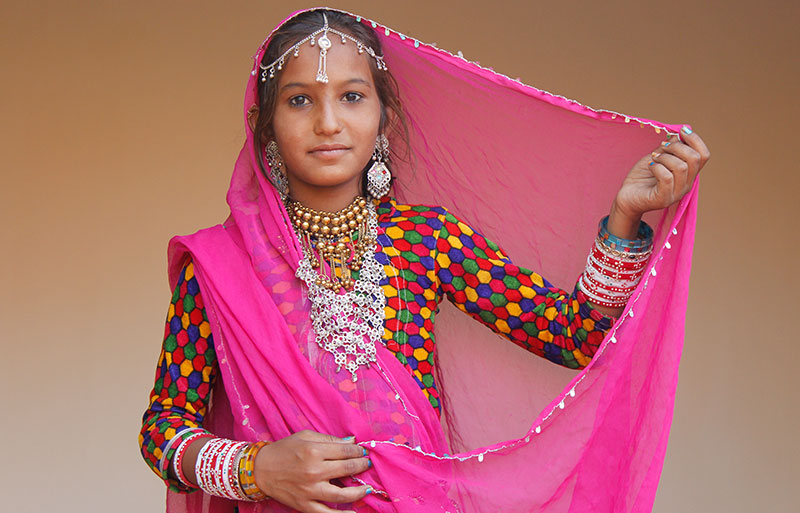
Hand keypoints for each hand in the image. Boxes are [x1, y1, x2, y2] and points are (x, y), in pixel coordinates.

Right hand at [254, 430, 371, 512]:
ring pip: (342, 494)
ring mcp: (310, 491)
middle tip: (367, 465)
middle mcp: (314, 471)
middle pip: (347, 469)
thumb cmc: (284, 450)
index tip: (364, 452)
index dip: (359, 451)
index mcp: (314, 451)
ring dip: (359, 491)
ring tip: (366, 488)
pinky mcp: (304, 505)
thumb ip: (329, 439)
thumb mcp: (305, 436)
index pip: (346, 451)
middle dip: (361, 466)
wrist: (261, 470)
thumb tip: (352, 442)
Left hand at [610, 127, 710, 235]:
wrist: (627, 197)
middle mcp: (686, 184)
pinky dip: (657, 167)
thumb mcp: (658, 157)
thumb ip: (670, 148)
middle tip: (661, 147)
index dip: (695, 139)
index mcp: (689, 174)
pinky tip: (650, 167)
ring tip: (653, 158)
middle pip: (694, 159)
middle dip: (677, 147)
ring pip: (681, 167)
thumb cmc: (642, 177)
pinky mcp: (663, 199)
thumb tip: (680, 134)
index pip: (704, 155)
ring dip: (664, 157)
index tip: (682, 131)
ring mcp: (676, 193)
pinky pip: (667, 177)